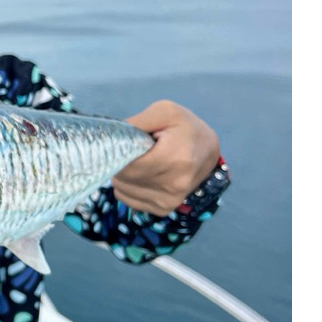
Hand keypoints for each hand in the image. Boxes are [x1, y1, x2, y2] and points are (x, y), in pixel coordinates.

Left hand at [113, 100, 219, 215]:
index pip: (128, 164)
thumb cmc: (186, 128)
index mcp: (175, 158)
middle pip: (123, 178)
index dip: (117, 153)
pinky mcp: (163, 209)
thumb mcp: (165, 111)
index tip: (122, 142)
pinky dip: (127, 187)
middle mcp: (173, 185)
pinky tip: (139, 174)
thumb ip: (138, 122)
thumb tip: (113, 137)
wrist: (209, 151)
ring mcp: (168, 201)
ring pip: (122, 190)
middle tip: (130, 150)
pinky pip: (128, 199)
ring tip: (139, 161)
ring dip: (122, 175)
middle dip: (118, 162)